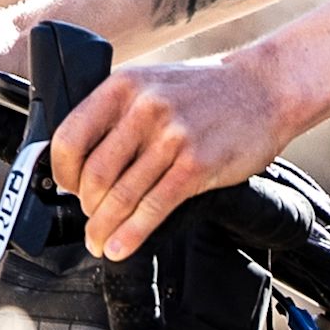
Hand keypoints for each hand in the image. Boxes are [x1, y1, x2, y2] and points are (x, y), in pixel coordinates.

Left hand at [52, 53, 290, 260]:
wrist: (266, 88)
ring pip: (121, 196)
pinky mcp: (196, 165)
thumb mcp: (154, 83)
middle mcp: (143, 109)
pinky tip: (122, 246)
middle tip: (92, 219)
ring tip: (100, 243)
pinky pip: (153, 208)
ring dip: (104, 228)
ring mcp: (171, 138)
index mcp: (124, 87)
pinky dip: (132, 234)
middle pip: (94, 175)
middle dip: (87, 208)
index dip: (62, 173)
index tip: (68, 189)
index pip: (70, 138)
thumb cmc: (211, 90)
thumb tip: (87, 159)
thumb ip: (120, 113)